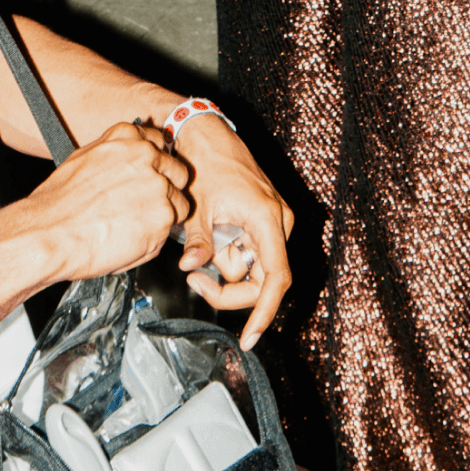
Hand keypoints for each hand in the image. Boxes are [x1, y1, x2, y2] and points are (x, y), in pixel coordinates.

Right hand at [25, 122, 190, 282]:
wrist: (49, 233)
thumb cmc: (59, 204)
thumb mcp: (85, 159)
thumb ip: (116, 155)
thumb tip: (128, 162)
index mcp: (127, 136)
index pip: (160, 142)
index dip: (156, 165)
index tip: (149, 177)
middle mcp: (146, 155)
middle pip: (178, 172)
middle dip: (166, 190)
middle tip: (143, 207)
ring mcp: (158, 185)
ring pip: (180, 203)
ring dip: (163, 217)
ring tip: (133, 228)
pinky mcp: (163, 217)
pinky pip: (169, 231)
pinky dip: (155, 240)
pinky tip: (130, 240)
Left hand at [170, 116, 294, 351]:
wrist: (207, 133)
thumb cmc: (206, 162)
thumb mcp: (197, 206)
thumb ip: (198, 242)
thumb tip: (191, 268)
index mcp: (267, 219)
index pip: (275, 279)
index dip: (264, 312)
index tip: (249, 337)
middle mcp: (278, 223)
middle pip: (260, 281)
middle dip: (228, 288)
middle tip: (194, 281)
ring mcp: (273, 222)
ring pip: (252, 268)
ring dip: (225, 265)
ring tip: (200, 240)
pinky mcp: (263, 221)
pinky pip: (249, 253)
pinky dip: (228, 253)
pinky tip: (210, 236)